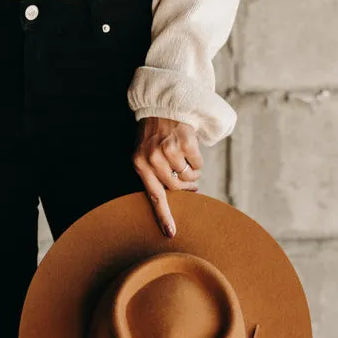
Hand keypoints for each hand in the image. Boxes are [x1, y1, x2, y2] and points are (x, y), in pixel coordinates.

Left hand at [133, 116, 201, 238]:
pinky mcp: (185, 141)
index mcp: (140, 164)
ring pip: (188, 177)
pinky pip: (197, 164)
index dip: (163, 215)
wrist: (161, 104)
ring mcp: (169, 149)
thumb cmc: (154, 134)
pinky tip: (191, 152)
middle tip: (189, 180)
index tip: (171, 233)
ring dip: (192, 174)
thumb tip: (176, 195)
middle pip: (175, 187)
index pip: (154, 195)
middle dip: (184, 186)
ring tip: (188, 164)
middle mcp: (152, 158)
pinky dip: (198, 162)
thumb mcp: (144, 153)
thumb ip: (153, 174)